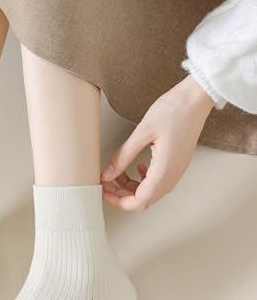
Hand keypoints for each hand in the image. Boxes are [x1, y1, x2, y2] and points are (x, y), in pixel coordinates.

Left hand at [100, 75, 214, 210]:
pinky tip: (136, 167)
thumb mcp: (142, 133)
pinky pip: (158, 181)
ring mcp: (177, 170)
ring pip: (150, 192)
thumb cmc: (174, 110)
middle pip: (144, 200)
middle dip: (122, 196)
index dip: (118, 201)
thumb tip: (107, 174)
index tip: (104, 192)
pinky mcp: (177, 163)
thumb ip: (123, 156)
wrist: (197, 98)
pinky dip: (142, 180)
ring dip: (131, 187)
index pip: (139, 201)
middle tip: (106, 183)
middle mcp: (173, 175)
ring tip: (117, 174)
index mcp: (164, 171)